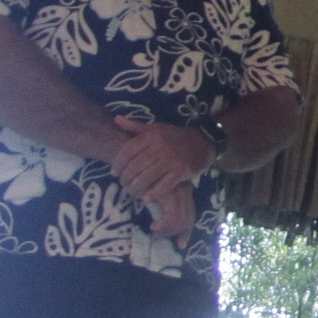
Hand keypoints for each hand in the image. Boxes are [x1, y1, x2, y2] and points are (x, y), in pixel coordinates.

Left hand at [105, 119, 216, 234]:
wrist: (203, 141)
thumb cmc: (174, 136)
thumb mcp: (155, 128)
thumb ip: (135, 126)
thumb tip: (115, 119)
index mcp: (151, 136)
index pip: (127, 151)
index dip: (118, 163)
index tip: (114, 172)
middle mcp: (159, 148)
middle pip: (135, 166)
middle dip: (125, 178)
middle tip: (123, 184)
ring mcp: (170, 160)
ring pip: (146, 177)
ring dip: (136, 187)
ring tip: (132, 191)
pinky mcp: (181, 171)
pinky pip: (163, 185)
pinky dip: (153, 193)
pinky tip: (147, 197)